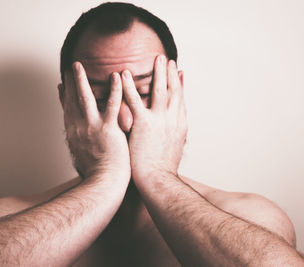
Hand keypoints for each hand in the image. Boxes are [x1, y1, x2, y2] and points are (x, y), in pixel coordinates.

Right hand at [62, 62, 129, 178]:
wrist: (103, 184)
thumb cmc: (96, 174)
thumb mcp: (82, 157)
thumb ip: (81, 146)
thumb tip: (80, 143)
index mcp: (73, 134)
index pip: (67, 110)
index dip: (64, 96)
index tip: (62, 85)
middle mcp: (78, 128)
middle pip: (71, 100)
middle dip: (71, 82)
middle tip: (70, 67)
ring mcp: (91, 127)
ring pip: (85, 98)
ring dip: (81, 80)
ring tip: (79, 65)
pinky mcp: (107, 129)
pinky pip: (111, 106)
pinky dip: (114, 90)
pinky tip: (116, 76)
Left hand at [121, 55, 186, 179]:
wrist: (158, 180)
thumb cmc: (163, 169)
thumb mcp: (175, 148)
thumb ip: (176, 134)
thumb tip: (178, 129)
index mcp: (179, 125)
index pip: (180, 100)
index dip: (179, 84)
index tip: (177, 71)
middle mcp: (172, 119)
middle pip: (173, 91)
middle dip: (170, 73)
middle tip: (166, 58)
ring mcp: (159, 120)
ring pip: (160, 90)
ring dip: (158, 72)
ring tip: (155, 58)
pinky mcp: (144, 124)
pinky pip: (135, 100)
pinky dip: (129, 86)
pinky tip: (123, 74)